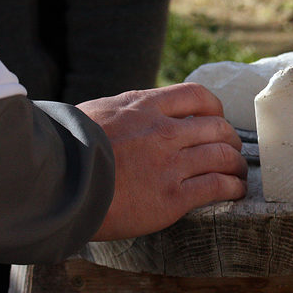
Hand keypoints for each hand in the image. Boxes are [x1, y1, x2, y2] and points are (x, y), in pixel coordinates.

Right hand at [77, 83, 247, 240]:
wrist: (53, 184)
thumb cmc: (67, 149)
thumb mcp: (99, 113)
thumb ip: (128, 112)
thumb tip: (138, 112)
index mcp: (146, 107)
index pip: (197, 96)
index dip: (215, 108)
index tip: (218, 119)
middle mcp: (164, 132)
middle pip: (218, 128)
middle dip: (231, 140)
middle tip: (232, 151)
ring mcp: (170, 164)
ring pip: (223, 157)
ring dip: (237, 166)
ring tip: (239, 174)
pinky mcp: (172, 197)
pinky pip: (217, 187)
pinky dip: (233, 188)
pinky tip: (236, 192)